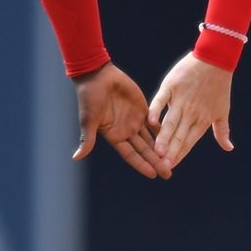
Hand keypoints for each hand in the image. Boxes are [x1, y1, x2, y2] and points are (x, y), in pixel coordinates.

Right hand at [73, 63, 169, 178]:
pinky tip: (175, 137)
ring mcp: (135, 121)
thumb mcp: (89, 120)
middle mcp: (126, 132)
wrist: (97, 76)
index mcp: (114, 136)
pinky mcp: (142, 109)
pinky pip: (155, 123)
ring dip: (162, 149)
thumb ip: (88, 139)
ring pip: (151, 139)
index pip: (131, 155)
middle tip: (168, 173)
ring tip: (174, 159)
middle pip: (144, 150)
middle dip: (156, 161)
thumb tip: (76, 157)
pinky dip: (163, 131)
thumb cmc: (90, 98)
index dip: (142, 165)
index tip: (154, 174)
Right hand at [148, 53, 234, 168]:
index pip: (189, 141)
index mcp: (202, 119)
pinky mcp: (171, 86)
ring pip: (170, 122)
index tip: (170, 167)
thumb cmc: (219, 85)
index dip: (180, 154)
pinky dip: (156, 110)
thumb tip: (229, 148)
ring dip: (164, 137)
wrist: (215, 58)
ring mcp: (180, 99)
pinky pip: (161, 100)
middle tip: (162, 165)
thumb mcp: (223, 110)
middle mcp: (191, 112)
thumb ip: (222, 131)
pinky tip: (151, 122)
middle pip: (179, 135)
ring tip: (157, 151)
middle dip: (170, 152)